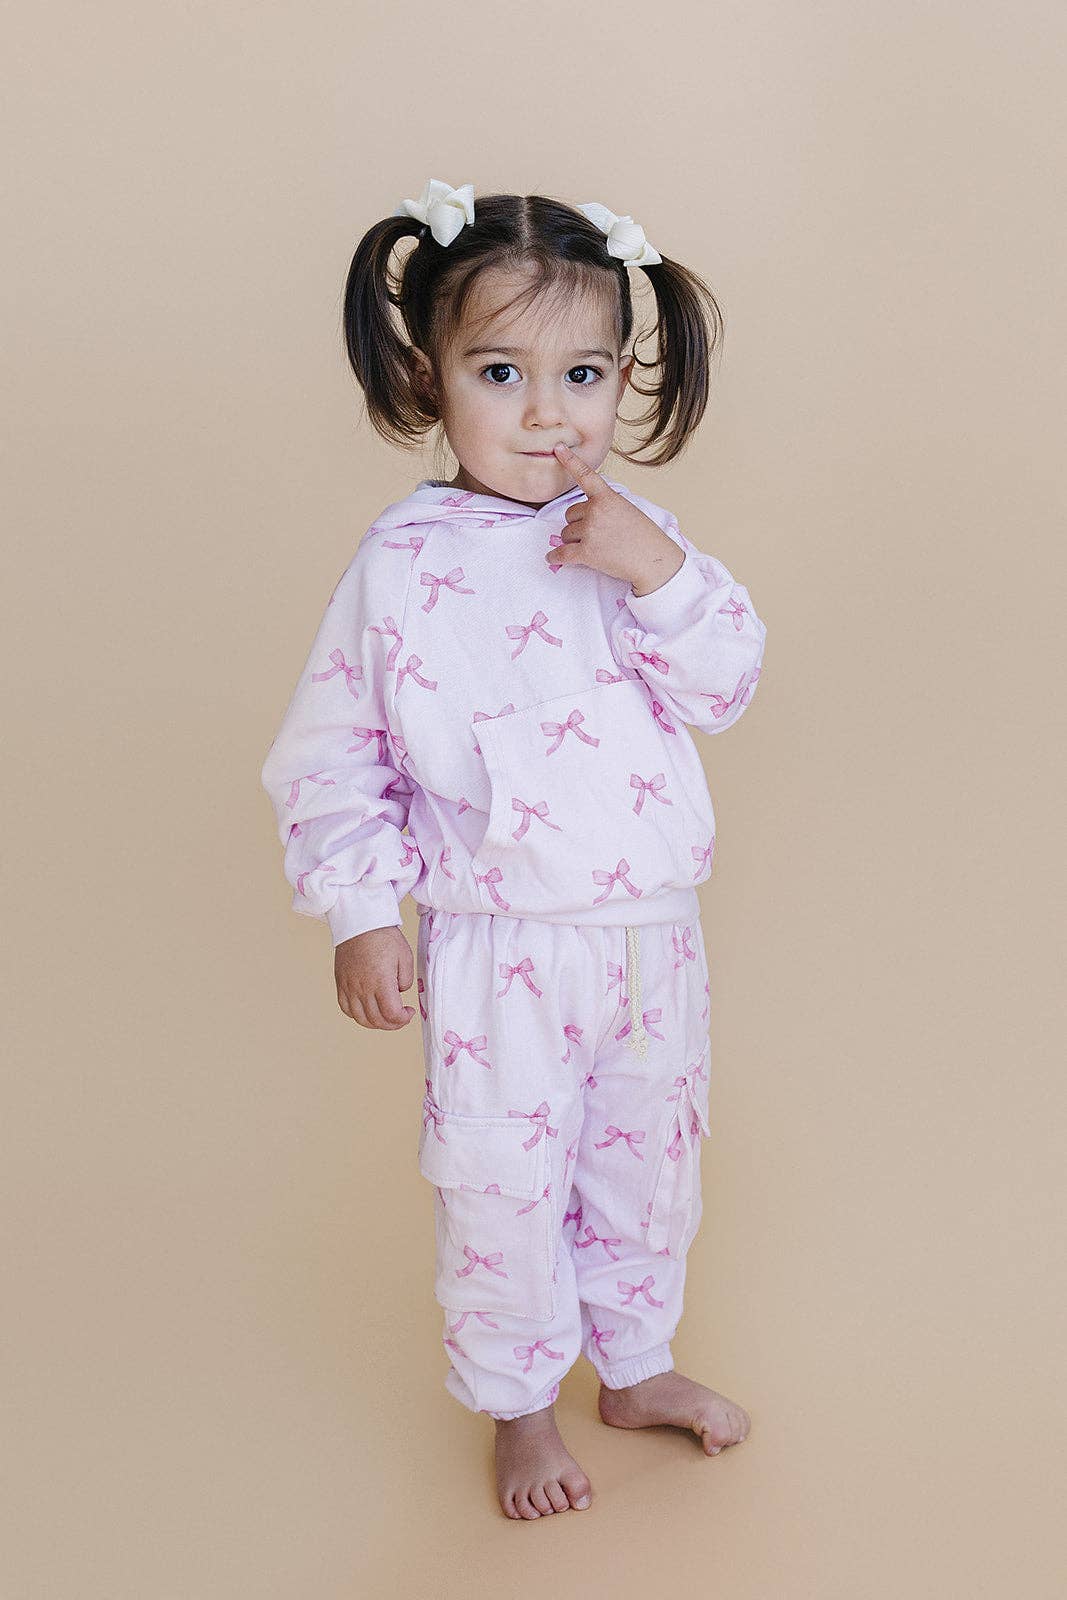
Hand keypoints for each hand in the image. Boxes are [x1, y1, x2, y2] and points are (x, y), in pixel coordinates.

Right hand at [334, 925, 415, 1029]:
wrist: (360, 922)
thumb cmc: (384, 936)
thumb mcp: (406, 956)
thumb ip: (406, 980)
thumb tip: (399, 992)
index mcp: (381, 981)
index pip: (391, 1014)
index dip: (403, 1019)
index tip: (408, 1012)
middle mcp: (362, 988)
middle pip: (376, 1020)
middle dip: (392, 1024)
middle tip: (400, 1017)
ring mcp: (349, 986)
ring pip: (360, 1018)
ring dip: (375, 1023)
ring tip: (384, 1016)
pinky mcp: (341, 982)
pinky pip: (346, 1008)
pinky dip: (357, 1015)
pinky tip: (367, 1010)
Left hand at [545, 441, 684, 594]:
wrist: (653, 560)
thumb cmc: (643, 536)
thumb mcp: (626, 509)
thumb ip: (604, 506)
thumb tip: (580, 517)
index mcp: (607, 497)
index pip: (586, 475)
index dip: (570, 461)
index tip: (558, 448)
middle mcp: (596, 511)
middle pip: (569, 515)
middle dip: (577, 524)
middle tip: (598, 533)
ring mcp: (590, 531)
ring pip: (566, 534)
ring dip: (574, 540)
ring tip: (596, 547)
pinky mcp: (587, 553)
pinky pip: (562, 553)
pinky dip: (556, 557)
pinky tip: (552, 558)